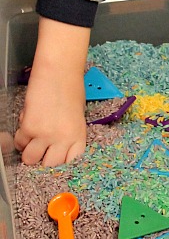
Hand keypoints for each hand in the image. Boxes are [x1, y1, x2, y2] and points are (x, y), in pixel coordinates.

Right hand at [14, 17, 89, 165]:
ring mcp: (45, 134)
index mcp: (79, 135)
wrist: (59, 72)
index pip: (73, 162)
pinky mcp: (28, 127)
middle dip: (45, 161)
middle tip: (44, 152)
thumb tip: (57, 148)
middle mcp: (63, 138)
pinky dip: (21, 139)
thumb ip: (70, 135)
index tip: (59, 162)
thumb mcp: (77, 117)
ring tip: (34, 140)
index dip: (64, 164)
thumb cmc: (72, 90)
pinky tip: (28, 128)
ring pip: (30, 158)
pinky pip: (20, 143)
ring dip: (30, 152)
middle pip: (50, 165)